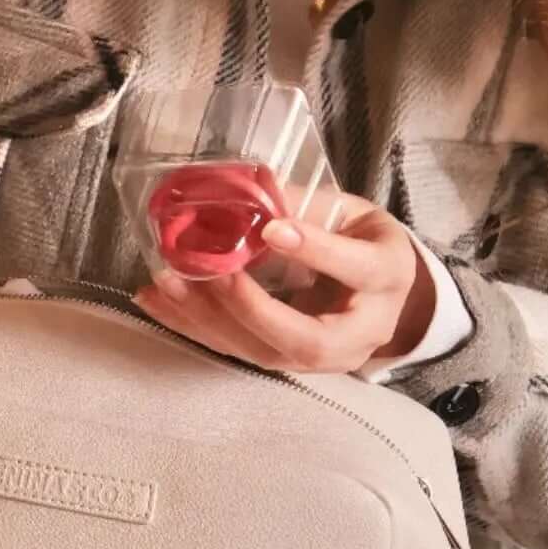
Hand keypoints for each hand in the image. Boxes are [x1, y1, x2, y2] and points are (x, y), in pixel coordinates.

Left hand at [133, 194, 435, 373]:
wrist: (384, 295)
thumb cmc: (364, 241)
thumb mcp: (350, 211)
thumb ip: (305, 203)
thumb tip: (247, 183)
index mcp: (388, 275)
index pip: (356, 269)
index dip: (314, 250)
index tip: (271, 228)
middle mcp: (364, 330)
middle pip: (309, 339)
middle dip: (253, 310)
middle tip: (211, 273)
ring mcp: (328, 357)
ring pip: (267, 354)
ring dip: (212, 321)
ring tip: (168, 283)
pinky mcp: (290, 364)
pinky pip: (241, 352)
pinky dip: (195, 327)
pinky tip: (159, 301)